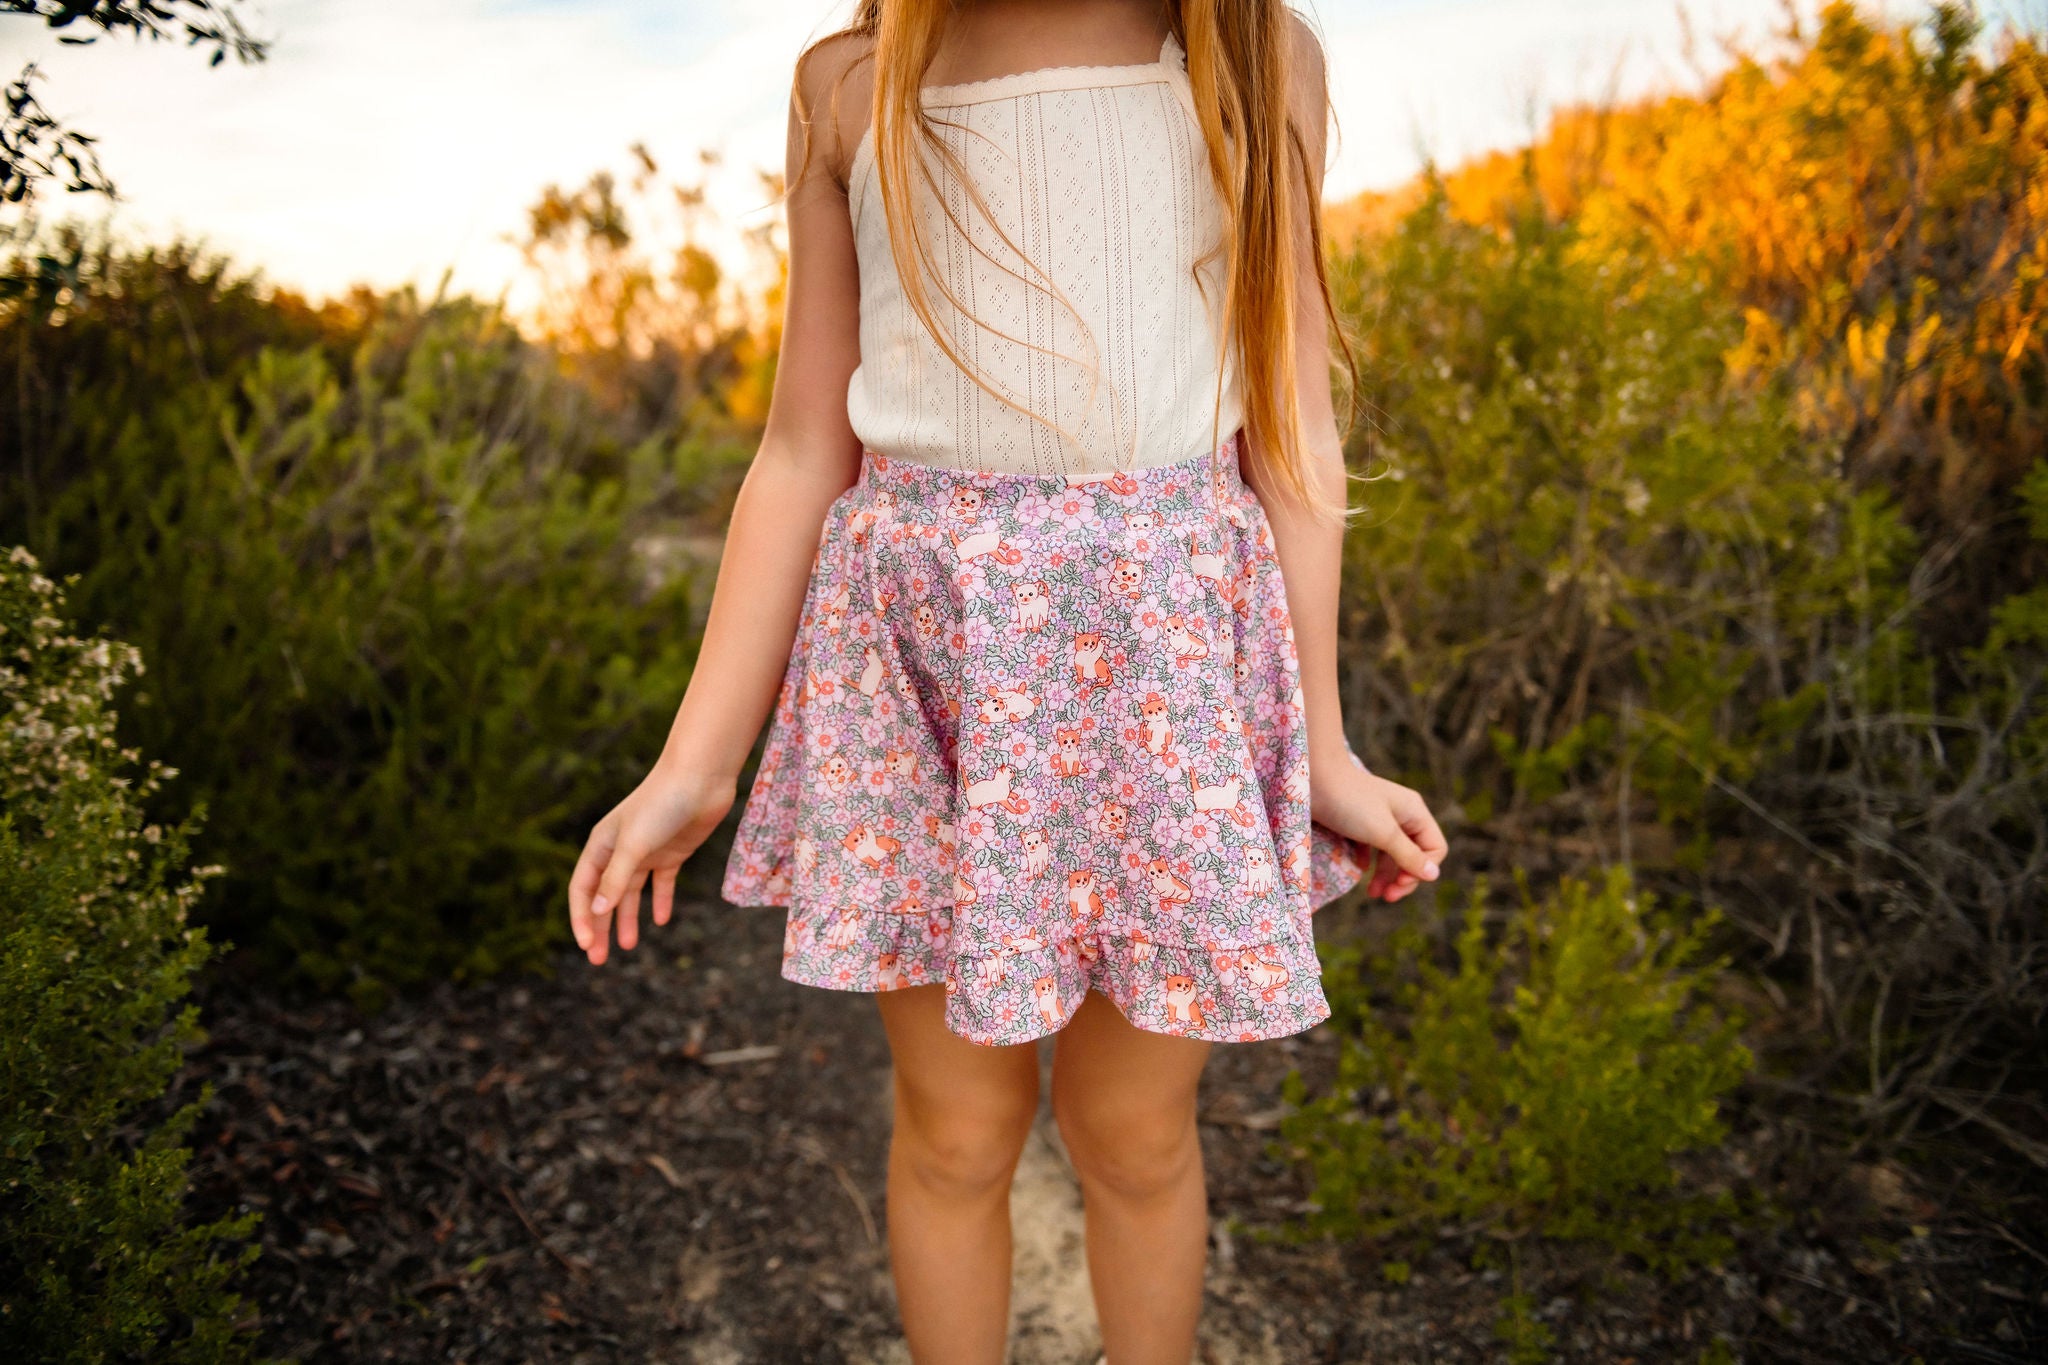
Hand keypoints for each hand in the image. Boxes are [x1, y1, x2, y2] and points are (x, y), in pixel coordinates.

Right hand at [567, 766, 736, 964]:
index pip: (583, 889)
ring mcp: (647, 852)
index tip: (586, 946)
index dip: (581, 918)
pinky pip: (661, 883)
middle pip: (604, 896)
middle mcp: (620, 850)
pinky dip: (660, 901)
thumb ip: (616, 879)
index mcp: (601, 845)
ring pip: (631, 894)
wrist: (701, 777)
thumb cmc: (661, 804)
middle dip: (600, 927)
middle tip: (598, 960)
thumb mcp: (634, 844)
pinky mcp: (672, 853)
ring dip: (628, 919)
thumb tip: (596, 912)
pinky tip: (662, 920)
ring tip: (627, 947)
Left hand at [1309, 751, 1446, 902]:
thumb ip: (1408, 856)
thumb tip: (1434, 876)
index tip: (1400, 883)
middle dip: (1402, 877)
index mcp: (1415, 812)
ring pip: (1392, 854)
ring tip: (1372, 894)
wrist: (1312, 779)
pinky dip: (1368, 861)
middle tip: (1386, 897)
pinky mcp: (1359, 822)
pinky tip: (1359, 869)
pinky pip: (1372, 847)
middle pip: (1414, 854)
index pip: (1434, 849)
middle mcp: (1401, 814)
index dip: (1421, 870)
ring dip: (1385, 875)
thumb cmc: (1350, 804)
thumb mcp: (1383, 833)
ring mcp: (1380, 818)